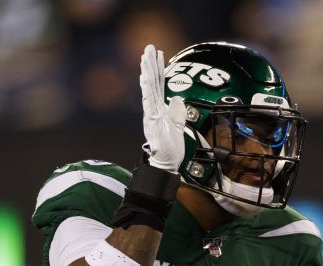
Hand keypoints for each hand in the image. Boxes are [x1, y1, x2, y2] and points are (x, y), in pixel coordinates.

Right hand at [139, 44, 186, 171]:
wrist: (167, 162)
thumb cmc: (171, 147)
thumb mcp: (178, 124)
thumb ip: (176, 111)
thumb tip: (176, 99)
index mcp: (159, 108)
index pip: (158, 84)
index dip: (159, 69)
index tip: (159, 54)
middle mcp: (152, 108)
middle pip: (152, 81)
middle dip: (151, 63)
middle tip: (149, 46)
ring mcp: (151, 113)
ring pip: (148, 88)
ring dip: (147, 70)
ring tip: (146, 55)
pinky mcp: (152, 119)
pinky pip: (148, 100)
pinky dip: (147, 88)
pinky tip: (145, 76)